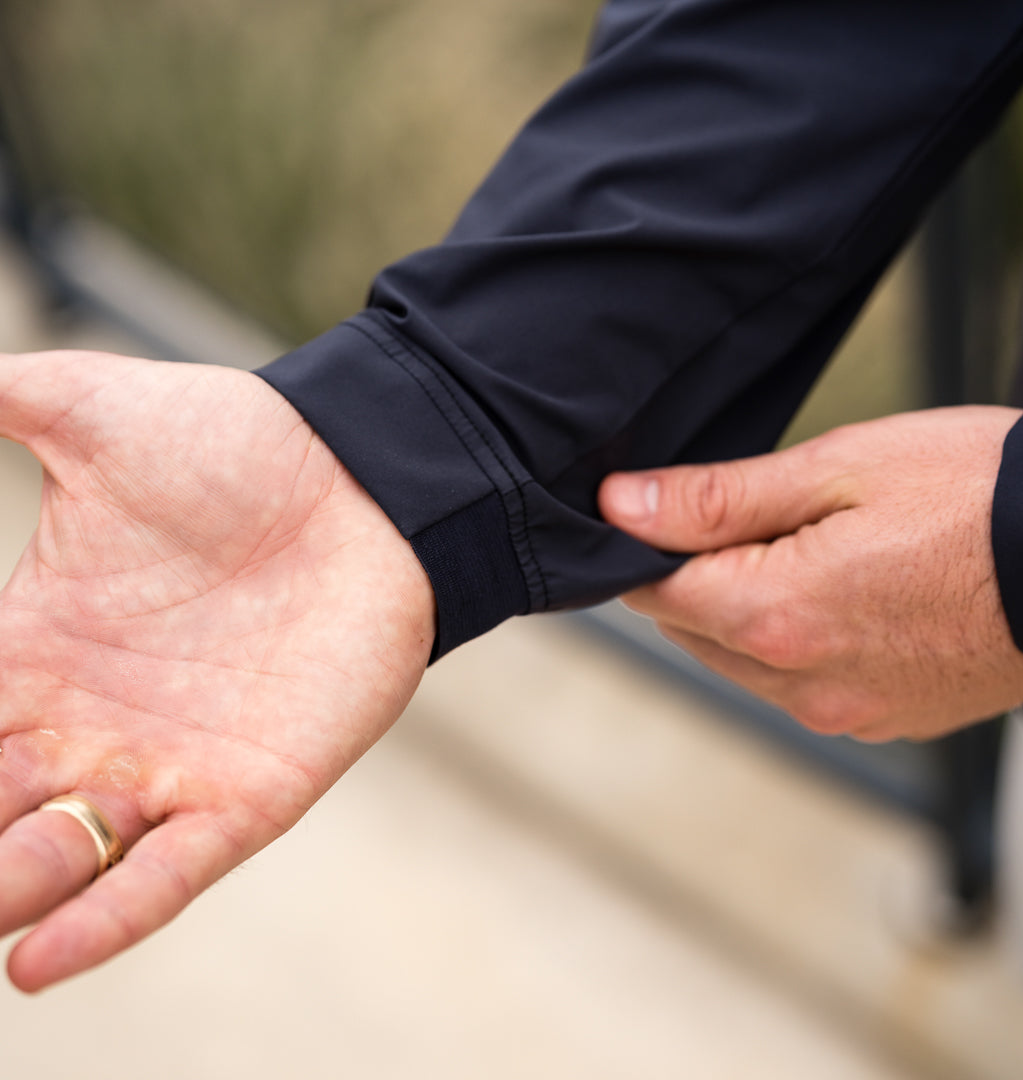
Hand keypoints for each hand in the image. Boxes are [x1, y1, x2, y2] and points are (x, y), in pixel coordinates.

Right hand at [0, 350, 433, 990]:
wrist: (362, 478)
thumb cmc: (233, 444)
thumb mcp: (86, 413)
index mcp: (31, 648)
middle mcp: (84, 724)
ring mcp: (166, 766)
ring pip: (51, 862)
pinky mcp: (249, 793)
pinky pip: (168, 874)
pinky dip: (106, 919)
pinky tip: (38, 961)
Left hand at [599, 407, 1022, 741]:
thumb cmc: (974, 493)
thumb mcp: (834, 469)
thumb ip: (715, 499)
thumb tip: (619, 507)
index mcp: (777, 616)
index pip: (654, 594)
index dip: (652, 547)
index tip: (677, 512)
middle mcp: (803, 684)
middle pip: (694, 631)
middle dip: (702, 578)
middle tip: (769, 519)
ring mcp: (845, 713)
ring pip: (742, 663)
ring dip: (747, 614)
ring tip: (820, 553)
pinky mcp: (883, 722)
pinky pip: (799, 686)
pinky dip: (798, 644)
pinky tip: (852, 598)